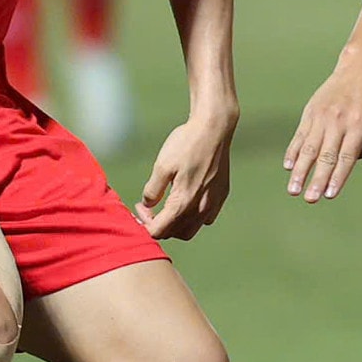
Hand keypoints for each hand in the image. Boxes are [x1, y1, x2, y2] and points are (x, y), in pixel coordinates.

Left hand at [137, 102, 236, 240]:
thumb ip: (153, 190)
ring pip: (191, 230)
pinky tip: (187, 201)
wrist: (215, 128)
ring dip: (175, 225)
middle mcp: (201, 208)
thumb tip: (148, 204)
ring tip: (166, 208)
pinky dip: (193, 217)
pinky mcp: (221, 195)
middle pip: (174, 233)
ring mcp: (214, 203)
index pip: (159, 230)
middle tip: (149, 209)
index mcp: (183, 202)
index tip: (139, 207)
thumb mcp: (162, 165)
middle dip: (159, 226)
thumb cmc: (187, 143)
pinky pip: (206, 218)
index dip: (144, 223)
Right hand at [283, 56, 361, 202]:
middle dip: (316, 179)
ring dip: (300, 171)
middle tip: (310, 199)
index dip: (337, 177)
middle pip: (326, 156)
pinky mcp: (310, 112)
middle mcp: (339, 121)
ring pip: (308, 148)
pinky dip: (293, 152)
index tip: (329, 195)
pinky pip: (300, 135)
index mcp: (359, 125)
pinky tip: (288, 167)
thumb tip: (351, 162)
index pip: (346, 157)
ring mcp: (322, 116)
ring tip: (293, 190)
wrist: (359, 68)